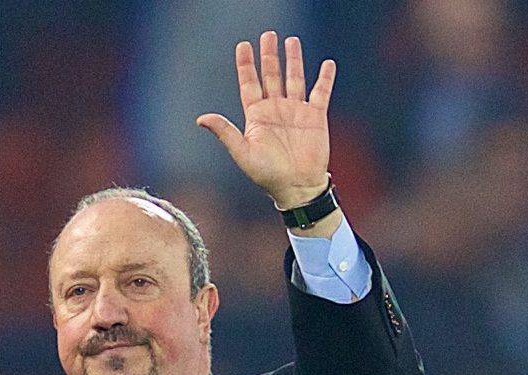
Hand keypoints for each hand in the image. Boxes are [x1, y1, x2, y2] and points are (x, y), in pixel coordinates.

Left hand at [197, 31, 335, 209]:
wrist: (297, 187)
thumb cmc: (267, 175)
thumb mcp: (242, 153)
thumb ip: (225, 133)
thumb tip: (201, 119)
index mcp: (257, 116)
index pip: (249, 84)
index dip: (246, 65)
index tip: (243, 45)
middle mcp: (275, 110)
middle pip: (271, 75)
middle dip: (269, 55)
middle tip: (267, 35)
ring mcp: (296, 111)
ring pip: (294, 79)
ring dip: (293, 60)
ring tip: (291, 40)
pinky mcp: (315, 117)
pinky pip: (321, 92)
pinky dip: (325, 78)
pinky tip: (327, 63)